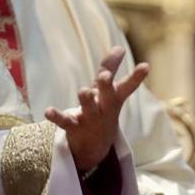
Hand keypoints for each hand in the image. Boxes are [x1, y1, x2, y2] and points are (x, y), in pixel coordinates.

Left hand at [43, 45, 148, 172]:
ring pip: (88, 108)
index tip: (146, 65)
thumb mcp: (108, 91)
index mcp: (113, 99)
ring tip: (83, 91)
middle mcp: (103, 109)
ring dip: (86, 100)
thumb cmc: (102, 110)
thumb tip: (119, 46)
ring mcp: (89, 119)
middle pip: (107, 96)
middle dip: (106, 86)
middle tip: (104, 76)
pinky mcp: (74, 127)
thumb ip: (110, 68)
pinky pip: (64, 122)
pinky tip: (48, 111)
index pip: (126, 86)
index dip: (136, 77)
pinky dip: (56, 117)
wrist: (94, 148)